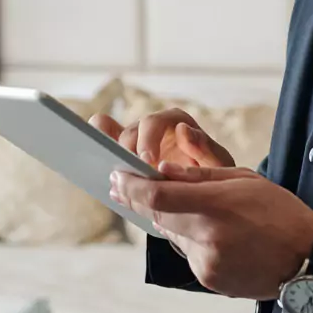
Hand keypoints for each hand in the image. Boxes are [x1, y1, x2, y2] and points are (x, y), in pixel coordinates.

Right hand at [89, 108, 235, 171]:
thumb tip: (183, 130)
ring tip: (111, 175)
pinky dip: (97, 150)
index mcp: (175, 121)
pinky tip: (95, 171)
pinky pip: (104, 141)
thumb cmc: (212, 174)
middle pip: (130, 131)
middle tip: (130, 174)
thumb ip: (206, 149)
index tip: (147, 163)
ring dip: (110, 154)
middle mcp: (153, 126)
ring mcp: (136, 138)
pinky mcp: (124, 152)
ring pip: (112, 137)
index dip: (147, 141)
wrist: (203, 192)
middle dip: (127, 153)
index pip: (154, 122)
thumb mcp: (218, 164)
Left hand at [94, 117, 312, 299]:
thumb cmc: (279, 212)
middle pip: (157, 215)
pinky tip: (215, 234)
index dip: (131, 186)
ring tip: (196, 210)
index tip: (117, 176)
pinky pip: (186, 253)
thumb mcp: (243, 179)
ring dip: (172, 220)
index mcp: (217, 205)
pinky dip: (190, 239)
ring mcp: (206, 262)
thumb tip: (162, 170)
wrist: (307, 259)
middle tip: (126, 186)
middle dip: (141, 200)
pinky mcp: (208, 279)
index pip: (157, 195)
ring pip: (171, 234)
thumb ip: (199, 175)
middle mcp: (207, 236)